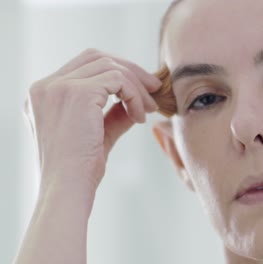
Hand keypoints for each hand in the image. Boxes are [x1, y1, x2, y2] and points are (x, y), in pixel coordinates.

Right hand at [23, 48, 161, 190]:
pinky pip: (118, 80)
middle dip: (130, 70)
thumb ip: (112, 115)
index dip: (116, 71)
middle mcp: (45, 86)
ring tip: (148, 110)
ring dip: (136, 86)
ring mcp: (58, 87)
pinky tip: (139, 118)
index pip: (84, 66)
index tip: (140, 90)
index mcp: (43, 95)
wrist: (68, 190)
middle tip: (154, 89)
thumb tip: (135, 102)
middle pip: (97, 57)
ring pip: (110, 66)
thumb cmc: (79, 170)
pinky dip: (134, 95)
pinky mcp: (76, 93)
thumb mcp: (96, 134)